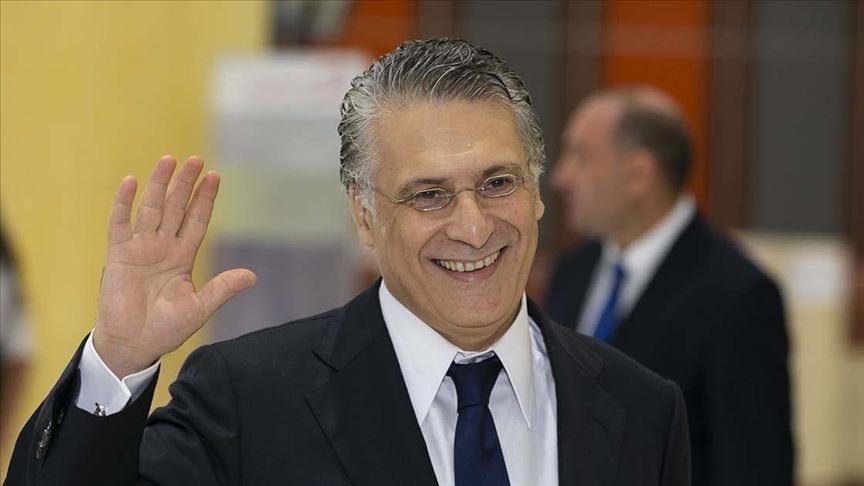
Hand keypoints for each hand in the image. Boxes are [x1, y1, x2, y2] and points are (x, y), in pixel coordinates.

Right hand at [93, 155, 255, 377]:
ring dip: (160, 184)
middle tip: (196, 159)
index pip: (196, 220)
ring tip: (169, 160)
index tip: (215, 177)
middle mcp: (162, 247)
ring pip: (152, 208)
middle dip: (185, 184)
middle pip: (176, 207)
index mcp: (182, 257)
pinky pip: (120, 224)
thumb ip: (222, 288)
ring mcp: (140, 248)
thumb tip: (252, 276)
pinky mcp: (118, 254)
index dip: (204, 199)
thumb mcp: (200, 307)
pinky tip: (131, 182)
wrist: (134, 345)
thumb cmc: (165, 329)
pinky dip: (124, 203)